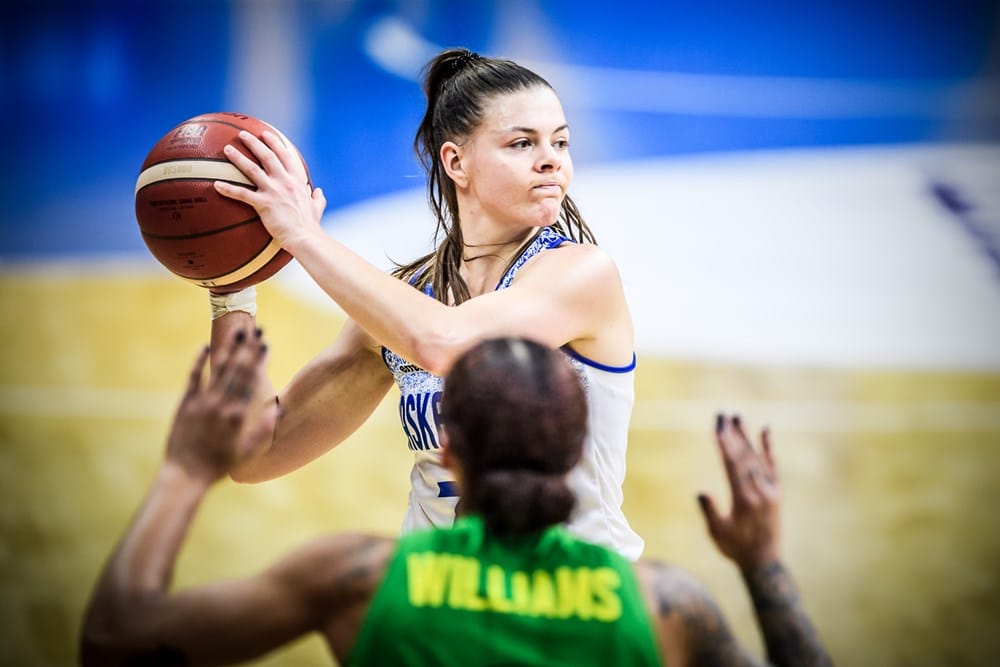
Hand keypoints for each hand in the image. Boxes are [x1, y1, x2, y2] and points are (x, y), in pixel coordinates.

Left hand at [164, 330, 277, 482]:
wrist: (185, 475)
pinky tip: (205, 346)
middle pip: (236, 370)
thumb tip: (279, 410)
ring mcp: (202, 403)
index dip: (258, 360)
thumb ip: (264, 431)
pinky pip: (194, 378)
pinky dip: (200, 361)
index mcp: (237, 416)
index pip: (251, 381)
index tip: (266, 344)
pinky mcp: (186, 404)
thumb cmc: (219, 466)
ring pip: (218, 370)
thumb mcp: (247, 453)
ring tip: (237, 332)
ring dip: (228, 349)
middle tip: (256, 329)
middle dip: (247, 348)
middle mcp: (221, 405)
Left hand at [213, 130, 325, 251]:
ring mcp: (274, 191)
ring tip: (227, 149)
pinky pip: (242, 194)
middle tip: (242, 134)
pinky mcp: (264, 204)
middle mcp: (285, 181)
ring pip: (252, 170)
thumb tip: (319, 192)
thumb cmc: (310, 225)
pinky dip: (228, 189)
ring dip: (238, 158)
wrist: (305, 238)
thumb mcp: (317, 207)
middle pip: (267, 156)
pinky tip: (216, 185)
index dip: (274, 143)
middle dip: (253, 142)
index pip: (285, 155)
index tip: (265, 134)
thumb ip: (317, 198)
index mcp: (297, 180)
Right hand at [697, 414, 781, 570]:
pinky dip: (768, 448)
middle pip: (744, 456)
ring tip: (737, 416)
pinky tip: (765, 431)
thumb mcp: (718, 533)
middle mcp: (761, 492)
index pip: (732, 465)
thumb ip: (711, 512)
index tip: (717, 426)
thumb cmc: (735, 548)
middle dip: (732, 433)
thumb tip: (702, 492)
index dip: (724, 444)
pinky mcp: (777, 492)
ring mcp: (771, 491)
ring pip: (757, 458)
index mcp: (745, 500)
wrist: (764, 562)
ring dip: (746, 436)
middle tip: (722, 414)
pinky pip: (773, 466)